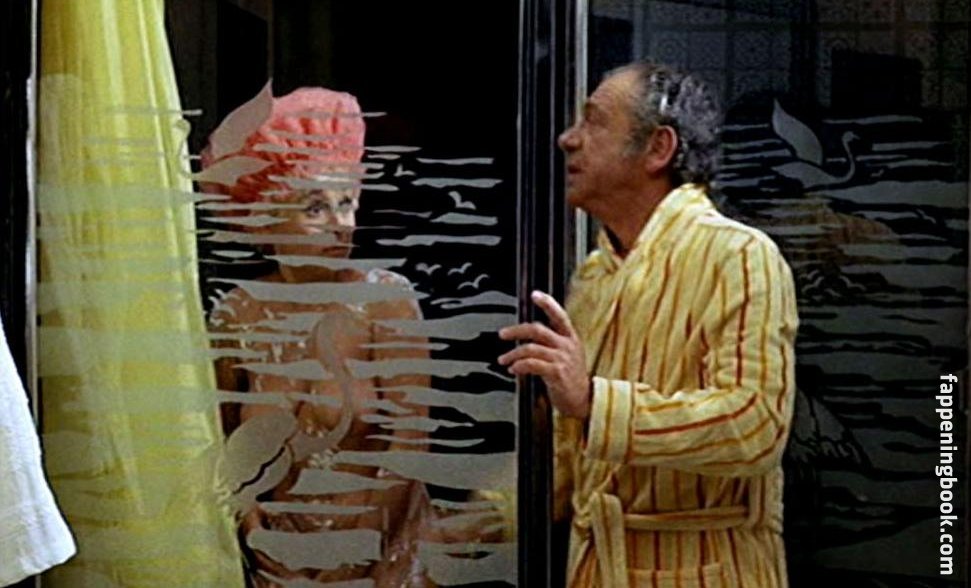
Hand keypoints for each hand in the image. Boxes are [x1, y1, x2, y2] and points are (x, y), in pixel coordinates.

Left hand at [497, 291, 590, 418]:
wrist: (584, 400)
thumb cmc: (571, 378)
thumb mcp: (567, 355)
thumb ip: (552, 343)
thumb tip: (528, 335)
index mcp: (571, 338)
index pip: (559, 315)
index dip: (548, 303)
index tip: (535, 294)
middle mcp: (567, 346)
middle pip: (538, 330)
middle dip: (517, 330)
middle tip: (502, 334)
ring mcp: (562, 359)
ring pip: (531, 348)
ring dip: (513, 353)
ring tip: (504, 360)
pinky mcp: (557, 373)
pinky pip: (532, 364)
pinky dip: (519, 365)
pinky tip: (513, 369)